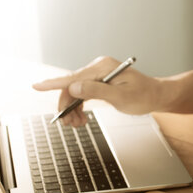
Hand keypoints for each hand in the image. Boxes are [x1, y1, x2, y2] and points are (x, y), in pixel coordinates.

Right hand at [33, 56, 164, 126]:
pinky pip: (83, 93)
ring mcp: (98, 74)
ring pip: (75, 91)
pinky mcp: (99, 81)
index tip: (36, 86)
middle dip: (67, 106)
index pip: (74, 77)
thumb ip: (97, 92)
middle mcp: (98, 67)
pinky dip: (80, 106)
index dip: (53, 84)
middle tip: (68, 124)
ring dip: (73, 109)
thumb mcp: (121, 97)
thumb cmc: (143, 96)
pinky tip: (82, 118)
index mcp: (103, 67)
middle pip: (72, 86)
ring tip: (78, 124)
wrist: (155, 96)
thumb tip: (74, 89)